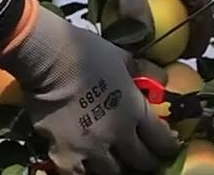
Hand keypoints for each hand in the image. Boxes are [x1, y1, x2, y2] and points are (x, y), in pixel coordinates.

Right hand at [0, 0, 179, 174]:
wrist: (46, 57)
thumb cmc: (85, 51)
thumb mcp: (122, 57)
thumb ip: (142, 72)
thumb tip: (161, 79)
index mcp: (134, 111)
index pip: (162, 141)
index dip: (167, 145)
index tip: (166, 145)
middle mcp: (117, 135)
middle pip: (141, 162)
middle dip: (145, 160)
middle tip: (141, 156)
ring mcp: (91, 148)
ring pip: (112, 173)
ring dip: (115, 166)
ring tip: (111, 160)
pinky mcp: (65, 156)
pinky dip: (84, 171)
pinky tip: (83, 164)